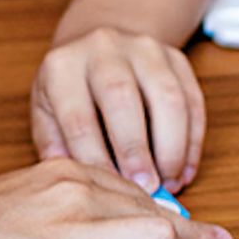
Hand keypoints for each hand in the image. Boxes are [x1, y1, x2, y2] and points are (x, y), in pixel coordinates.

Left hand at [31, 27, 205, 192]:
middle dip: (136, 149)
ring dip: (172, 147)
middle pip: (122, 97)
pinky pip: (192, 100)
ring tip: (169, 183)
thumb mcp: (46, 112)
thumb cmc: (69, 91)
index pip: (78, 116)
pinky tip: (185, 171)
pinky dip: (192, 141)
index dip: (95, 157)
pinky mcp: (176, 58)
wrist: (96, 49)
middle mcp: (103, 48)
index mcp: (62, 65)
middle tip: (145, 188)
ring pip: (167, 97)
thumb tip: (80, 179)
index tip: (108, 189)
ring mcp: (143, 49)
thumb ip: (56, 145)